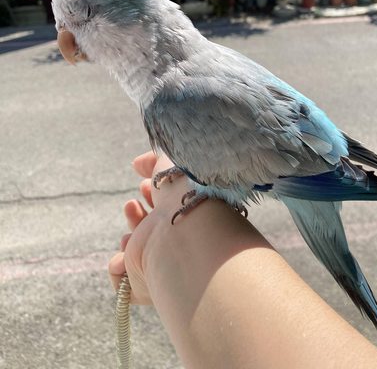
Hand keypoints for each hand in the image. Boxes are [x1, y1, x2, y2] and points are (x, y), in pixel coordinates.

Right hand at [108, 150, 191, 304]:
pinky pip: (121, 281)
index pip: (166, 208)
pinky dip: (118, 266)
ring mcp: (160, 264)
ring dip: (128, 236)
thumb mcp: (172, 162)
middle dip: (136, 213)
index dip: (151, 194)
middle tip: (135, 203)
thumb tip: (136, 164)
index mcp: (187, 215)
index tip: (145, 183)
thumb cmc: (186, 193)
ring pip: (133, 253)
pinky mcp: (143, 286)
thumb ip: (154, 160)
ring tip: (132, 223)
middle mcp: (176, 241)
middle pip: (148, 230)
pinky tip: (127, 254)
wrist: (186, 230)